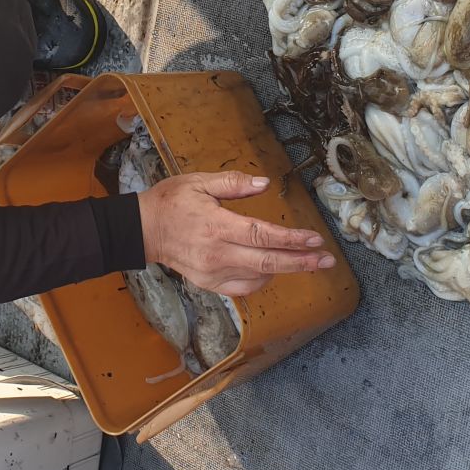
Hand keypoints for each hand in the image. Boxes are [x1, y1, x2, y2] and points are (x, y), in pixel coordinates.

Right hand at [137, 172, 333, 296]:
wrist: (142, 230)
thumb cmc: (171, 202)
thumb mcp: (199, 182)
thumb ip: (234, 183)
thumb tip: (264, 183)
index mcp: (217, 226)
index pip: (263, 236)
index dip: (292, 239)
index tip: (316, 239)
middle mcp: (217, 254)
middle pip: (268, 262)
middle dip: (302, 261)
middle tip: (327, 259)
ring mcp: (213, 273)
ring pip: (259, 277)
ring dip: (284, 269)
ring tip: (302, 258)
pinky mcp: (210, 284)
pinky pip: (244, 287)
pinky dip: (262, 278)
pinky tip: (271, 268)